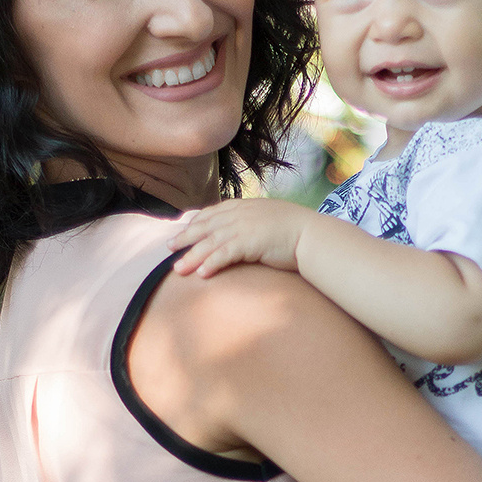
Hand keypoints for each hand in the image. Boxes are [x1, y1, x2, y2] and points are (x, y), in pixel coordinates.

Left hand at [170, 198, 312, 277]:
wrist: (312, 234)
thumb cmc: (296, 230)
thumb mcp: (271, 219)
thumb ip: (255, 222)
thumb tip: (249, 231)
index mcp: (245, 206)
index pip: (214, 212)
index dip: (196, 221)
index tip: (184, 228)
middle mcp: (240, 214)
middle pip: (205, 226)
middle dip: (186, 237)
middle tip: (168, 247)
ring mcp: (243, 228)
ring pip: (210, 243)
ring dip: (192, 256)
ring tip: (178, 269)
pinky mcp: (249, 243)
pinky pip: (224, 254)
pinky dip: (211, 263)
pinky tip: (201, 274)